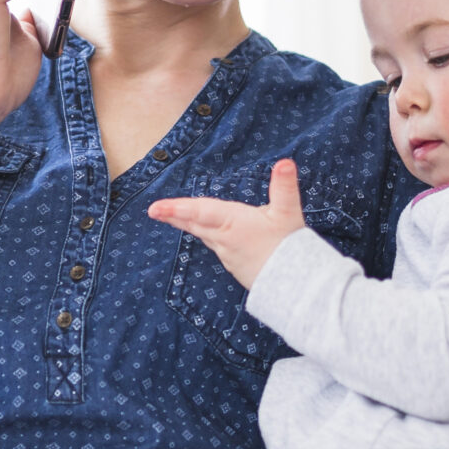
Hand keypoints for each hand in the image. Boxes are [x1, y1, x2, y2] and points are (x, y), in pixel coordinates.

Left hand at [148, 158, 304, 289]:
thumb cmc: (289, 249)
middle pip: (195, 223)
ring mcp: (227, 253)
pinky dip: (203, 234)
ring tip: (169, 216)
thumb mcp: (289, 214)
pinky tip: (202, 232)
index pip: (201, 212)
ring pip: (202, 234)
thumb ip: (284, 187)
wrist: (295, 286)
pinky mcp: (234, 263)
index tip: (157, 208)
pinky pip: (213, 243)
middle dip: (173, 215)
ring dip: (185, 223)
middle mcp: (225, 238)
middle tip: (153, 211)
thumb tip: (285, 162)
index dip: (178, 208)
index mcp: (234, 223)